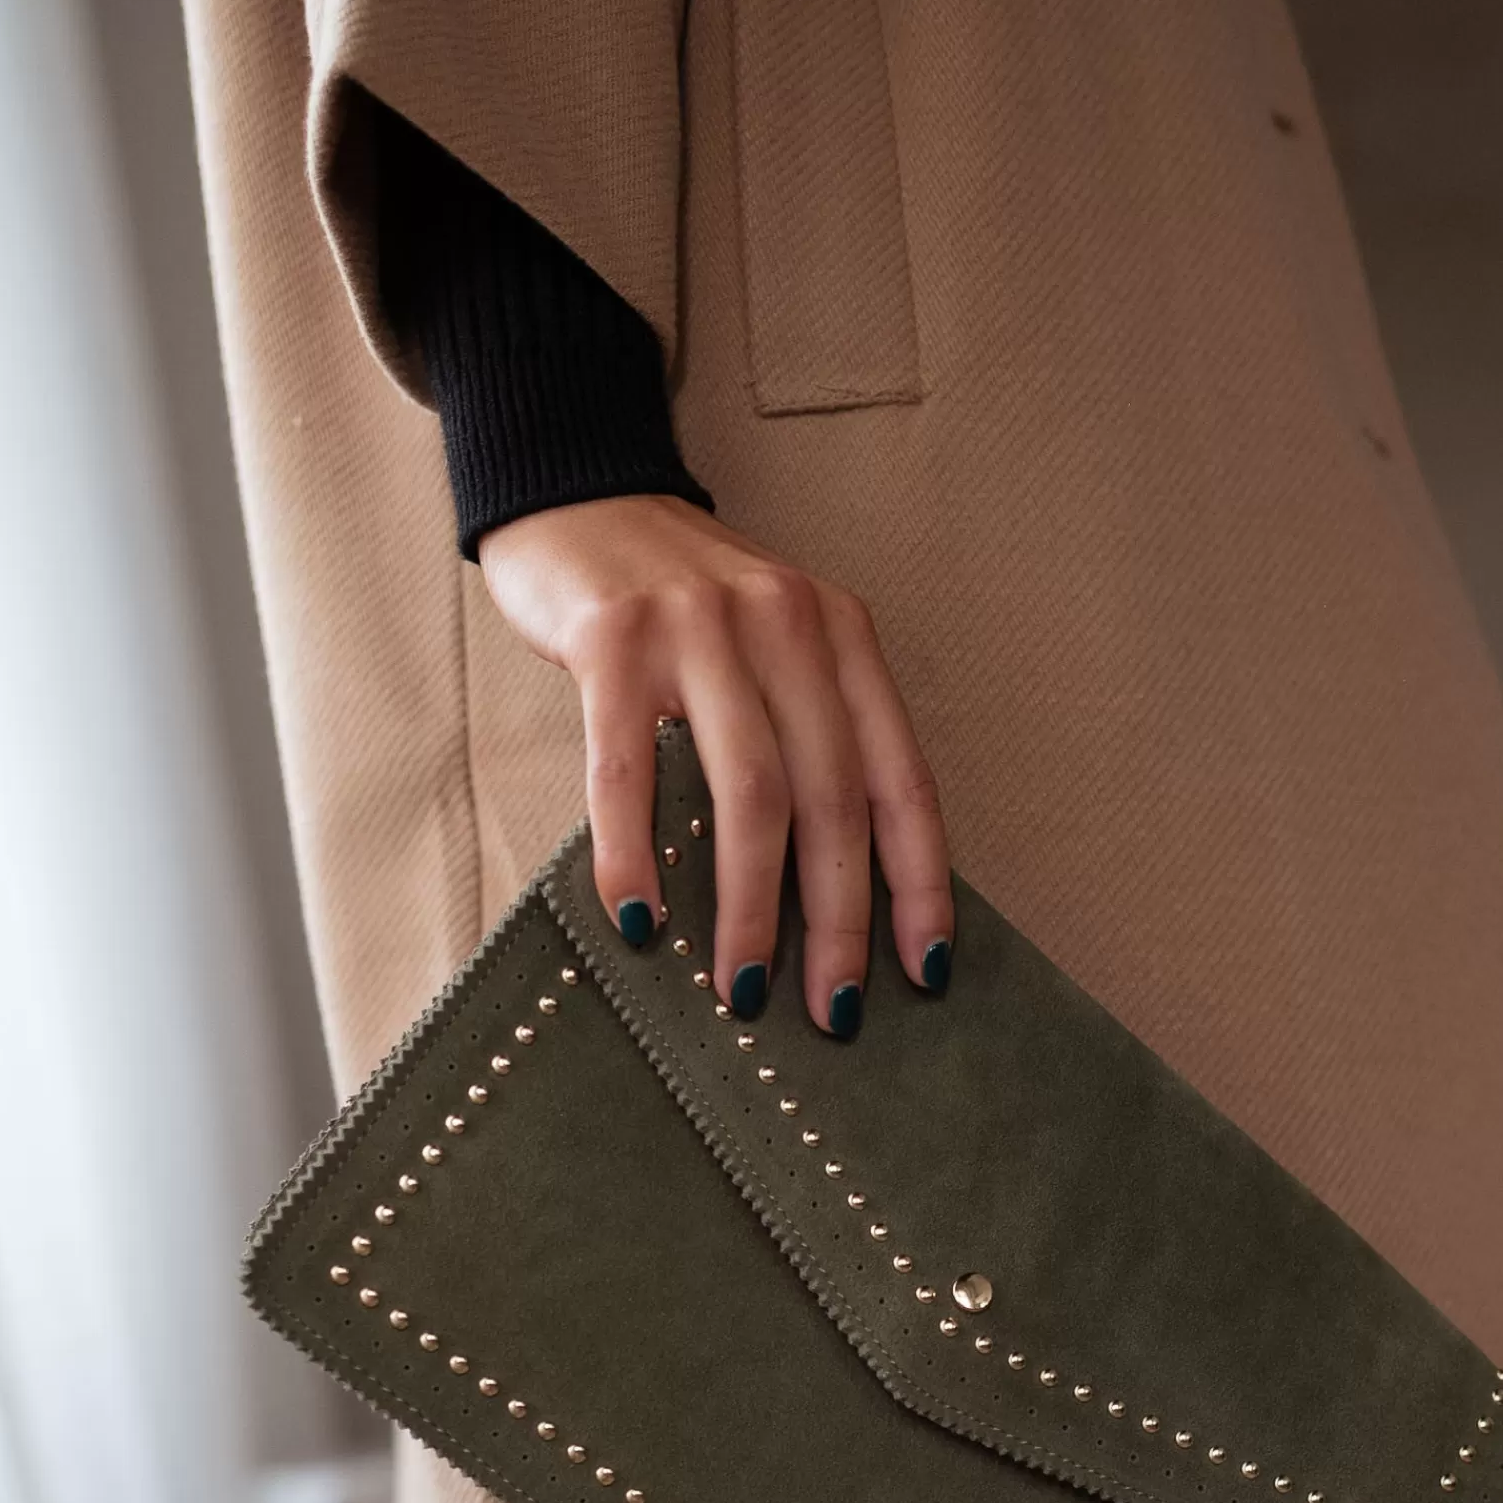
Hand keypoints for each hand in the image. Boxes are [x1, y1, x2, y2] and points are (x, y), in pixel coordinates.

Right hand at [478, 494, 952, 1034]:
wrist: (577, 490)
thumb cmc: (680, 603)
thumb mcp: (771, 648)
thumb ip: (808, 734)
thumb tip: (833, 889)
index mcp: (839, 637)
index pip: (900, 776)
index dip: (920, 881)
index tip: (926, 969)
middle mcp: (784, 625)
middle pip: (832, 799)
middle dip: (838, 921)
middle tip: (832, 1012)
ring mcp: (698, 627)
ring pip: (749, 794)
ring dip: (749, 909)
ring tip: (741, 989)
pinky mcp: (613, 638)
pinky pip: (628, 771)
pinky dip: (634, 857)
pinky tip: (640, 921)